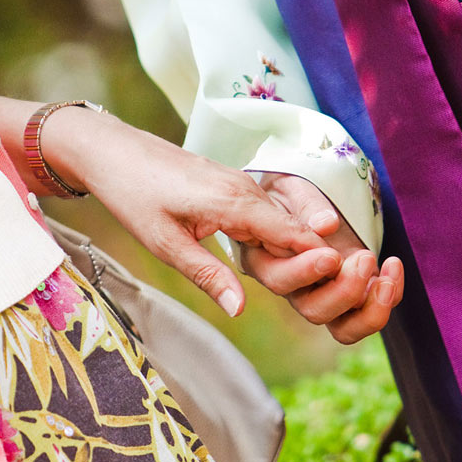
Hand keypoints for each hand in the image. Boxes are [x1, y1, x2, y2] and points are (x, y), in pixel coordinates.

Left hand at [42, 109, 338, 316]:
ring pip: (284, 221)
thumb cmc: (134, 195)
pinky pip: (269, 213)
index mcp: (235, 203)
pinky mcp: (233, 186)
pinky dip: (282, 235)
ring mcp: (242, 185)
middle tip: (345, 290)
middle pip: (297, 231)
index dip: (319, 262)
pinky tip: (288, 257)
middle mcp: (247, 190)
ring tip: (329, 279)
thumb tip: (239, 310)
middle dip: (317, 261)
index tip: (347, 287)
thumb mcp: (165, 243)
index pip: (294, 236)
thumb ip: (207, 274)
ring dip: (301, 249)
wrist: (114, 151)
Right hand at [243, 173, 403, 343]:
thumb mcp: (292, 189)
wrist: (308, 207)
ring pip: (344, 329)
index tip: (332, 255)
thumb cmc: (292, 197)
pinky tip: (393, 266)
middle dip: (344, 291)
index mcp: (267, 263)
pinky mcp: (351, 300)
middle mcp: (294, 289)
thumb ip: (305, 204)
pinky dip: (390, 296)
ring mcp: (323, 298)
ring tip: (387, 277)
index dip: (305, 272)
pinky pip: (370, 315)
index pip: (279, 280)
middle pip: (313, 311)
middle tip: (363, 257)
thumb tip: (326, 226)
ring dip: (371, 309)